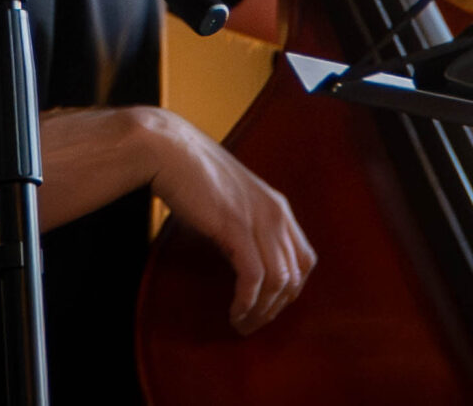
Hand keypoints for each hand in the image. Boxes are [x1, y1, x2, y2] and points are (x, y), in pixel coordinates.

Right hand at [139, 108, 316, 334]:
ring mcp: (259, 219)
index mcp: (278, 206)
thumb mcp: (232, 199)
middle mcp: (276, 213)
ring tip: (242, 323)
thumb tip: (243, 259)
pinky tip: (234, 311)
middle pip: (296, 275)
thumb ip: (246, 224)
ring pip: (279, 281)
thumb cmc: (191, 174)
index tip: (268, 306)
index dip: (290, 289)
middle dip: (277, 307)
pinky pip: (255, 278)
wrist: (168, 149)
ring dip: (262, 311)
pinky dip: (248, 302)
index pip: (304, 259)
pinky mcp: (236, 227)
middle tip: (253, 323)